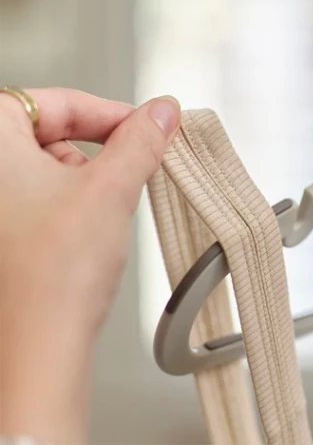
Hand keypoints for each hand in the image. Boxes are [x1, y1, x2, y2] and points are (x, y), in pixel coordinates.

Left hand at [0, 88, 180, 443]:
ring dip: (82, 180)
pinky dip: (66, 204)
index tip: (145, 126)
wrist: (38, 345)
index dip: (109, 113)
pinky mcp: (1, 232)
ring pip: (43, 168)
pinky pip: (34, 198)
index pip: (55, 102)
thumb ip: (142, 140)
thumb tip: (162, 113)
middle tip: (127, 171)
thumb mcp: (112, 189)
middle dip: (95, 151)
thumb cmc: (54, 274)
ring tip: (100, 213)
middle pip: (47, 133)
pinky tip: (83, 232)